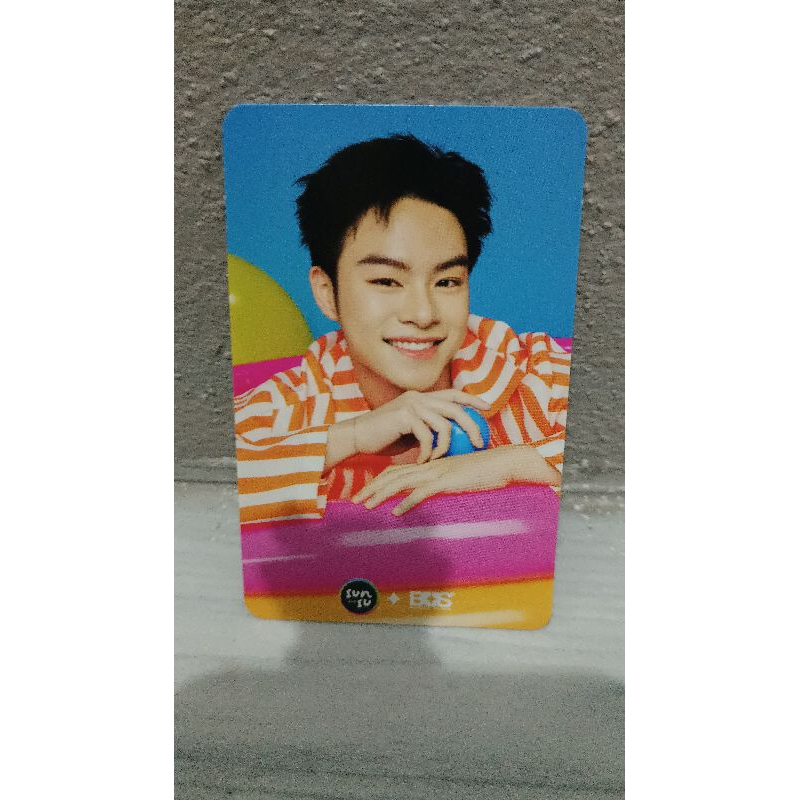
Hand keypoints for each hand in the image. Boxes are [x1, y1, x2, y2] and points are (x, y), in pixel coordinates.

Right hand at [352, 389, 490, 463]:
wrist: (356, 438)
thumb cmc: (383, 438)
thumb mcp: (411, 433)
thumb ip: (429, 430)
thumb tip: (453, 439)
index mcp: (421, 397)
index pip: (453, 394)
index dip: (472, 399)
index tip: (488, 409)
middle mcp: (418, 397)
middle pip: (455, 407)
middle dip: (472, 425)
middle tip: (481, 442)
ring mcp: (411, 404)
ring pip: (444, 424)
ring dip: (446, 445)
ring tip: (440, 459)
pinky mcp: (404, 416)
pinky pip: (427, 436)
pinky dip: (428, 452)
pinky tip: (422, 461)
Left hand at [352, 445, 559, 514]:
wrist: (503, 463)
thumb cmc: (483, 471)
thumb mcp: (457, 476)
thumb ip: (442, 481)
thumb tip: (431, 493)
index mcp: (429, 464)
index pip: (396, 471)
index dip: (378, 481)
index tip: (364, 493)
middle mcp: (429, 466)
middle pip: (392, 475)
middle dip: (370, 488)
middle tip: (354, 501)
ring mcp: (437, 472)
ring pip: (401, 483)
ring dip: (381, 495)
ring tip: (366, 507)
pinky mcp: (447, 481)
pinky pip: (422, 492)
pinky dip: (406, 503)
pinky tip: (395, 513)